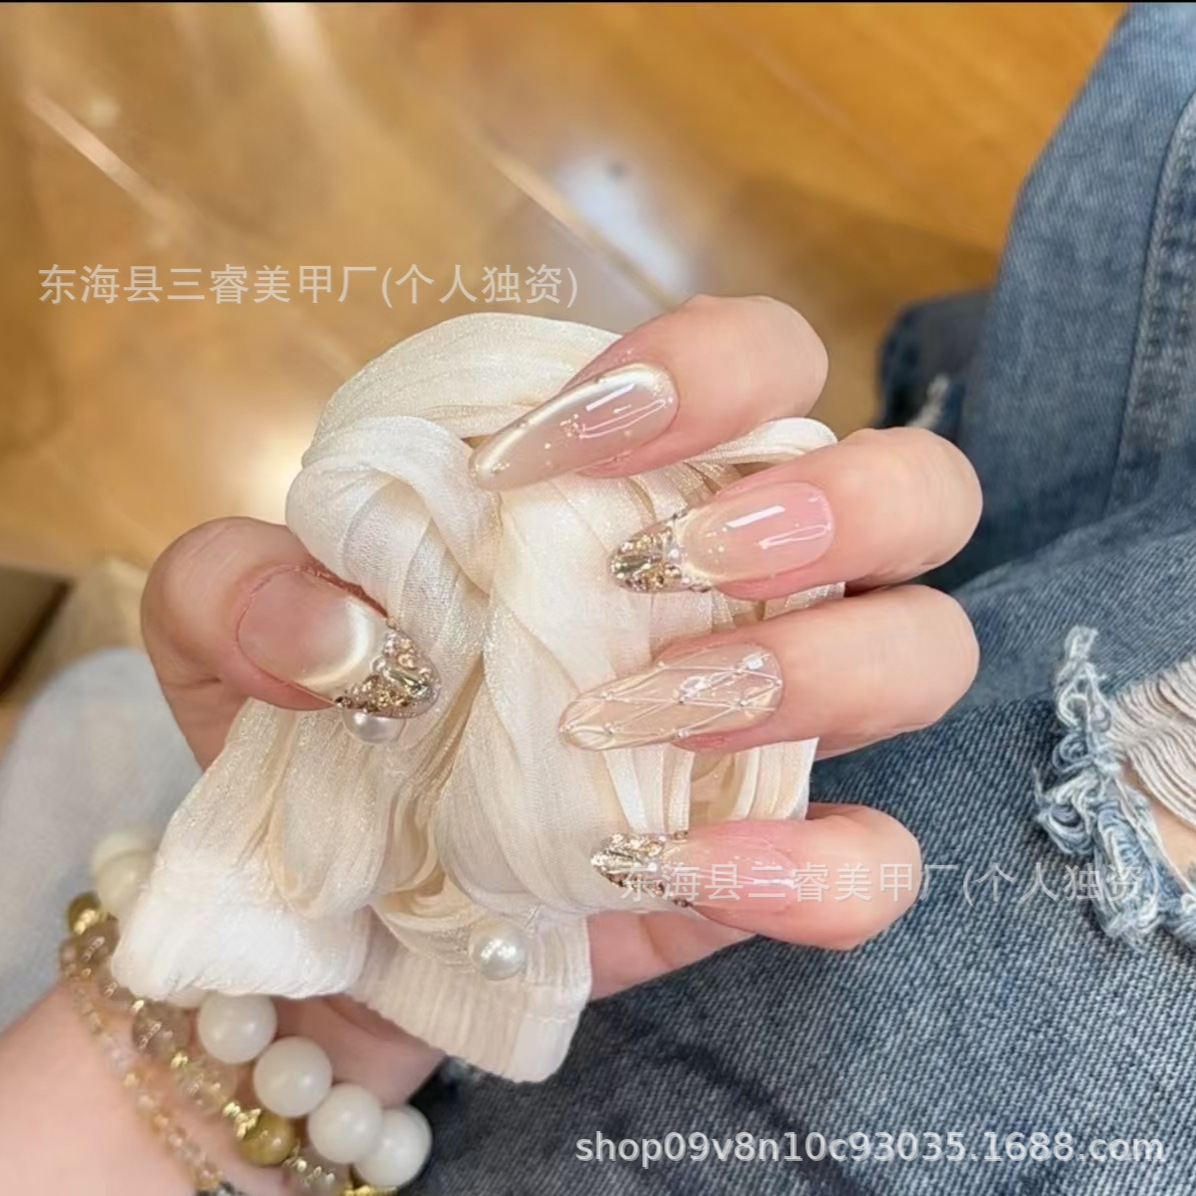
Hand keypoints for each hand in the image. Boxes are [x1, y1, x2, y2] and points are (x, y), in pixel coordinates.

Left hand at [143, 295, 979, 1100]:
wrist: (335, 898)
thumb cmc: (314, 721)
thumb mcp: (233, 632)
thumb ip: (241, 585)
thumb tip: (328, 624)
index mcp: (646, 481)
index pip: (761, 361)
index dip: (704, 371)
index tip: (559, 449)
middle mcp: (746, 580)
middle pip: (914, 488)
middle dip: (828, 502)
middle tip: (670, 561)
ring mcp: (779, 723)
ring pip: (923, 650)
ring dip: (813, 670)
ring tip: (638, 715)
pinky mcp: (772, 855)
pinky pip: (878, 857)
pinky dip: (819, 868)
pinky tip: (686, 869)